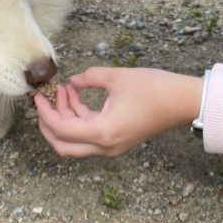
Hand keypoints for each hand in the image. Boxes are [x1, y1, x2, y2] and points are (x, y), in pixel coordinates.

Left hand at [34, 67, 202, 157]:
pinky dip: (79, 118)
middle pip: (64, 145)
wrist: (183, 102)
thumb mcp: (117, 77)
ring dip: (65, 118)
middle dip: (49, 124)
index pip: (62, 130)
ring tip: (64, 90)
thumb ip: (89, 77)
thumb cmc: (154, 89)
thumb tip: (73, 81)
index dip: (46, 114)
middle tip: (43, 102)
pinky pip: (89, 135)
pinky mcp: (118, 139)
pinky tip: (77, 95)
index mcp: (103, 132)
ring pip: (76, 141)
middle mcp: (105, 146)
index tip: (38, 97)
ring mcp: (112, 146)